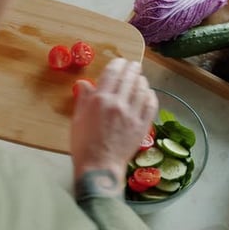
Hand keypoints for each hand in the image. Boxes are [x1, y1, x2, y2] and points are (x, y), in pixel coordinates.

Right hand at [71, 58, 157, 191]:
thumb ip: (83, 99)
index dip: (118, 64)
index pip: (113, 73)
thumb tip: (84, 84)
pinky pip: (151, 104)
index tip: (121, 62)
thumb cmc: (84, 145)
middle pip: (129, 78)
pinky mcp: (142, 126)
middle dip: (132, 68)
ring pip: (142, 89)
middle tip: (134, 66)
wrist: (99, 167)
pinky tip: (147, 94)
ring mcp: (132, 115)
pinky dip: (150, 96)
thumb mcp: (78, 119)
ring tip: (140, 79)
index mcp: (100, 100)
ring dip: (142, 81)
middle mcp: (118, 103)